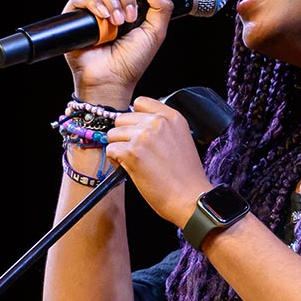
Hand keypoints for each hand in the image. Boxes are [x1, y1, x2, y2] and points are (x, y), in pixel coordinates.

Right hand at [62, 0, 173, 106]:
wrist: (111, 79)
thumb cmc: (132, 61)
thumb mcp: (156, 33)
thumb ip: (162, 7)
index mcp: (132, 6)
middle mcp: (112, 5)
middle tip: (130, 17)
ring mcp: (94, 10)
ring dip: (111, 0)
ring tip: (117, 22)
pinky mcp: (75, 16)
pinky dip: (93, 3)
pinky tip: (103, 16)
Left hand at [105, 96, 212, 227]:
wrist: (190, 198)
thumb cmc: (186, 176)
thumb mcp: (182, 140)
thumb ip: (162, 128)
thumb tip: (135, 126)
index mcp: (173, 117)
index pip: (140, 102)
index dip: (134, 118)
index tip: (138, 132)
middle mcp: (158, 122)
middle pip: (122, 118)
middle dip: (124, 135)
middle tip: (137, 152)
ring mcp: (144, 136)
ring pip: (113, 134)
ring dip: (119, 148)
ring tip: (135, 162)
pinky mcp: (132, 152)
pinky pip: (110, 150)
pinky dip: (115, 161)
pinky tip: (130, 170)